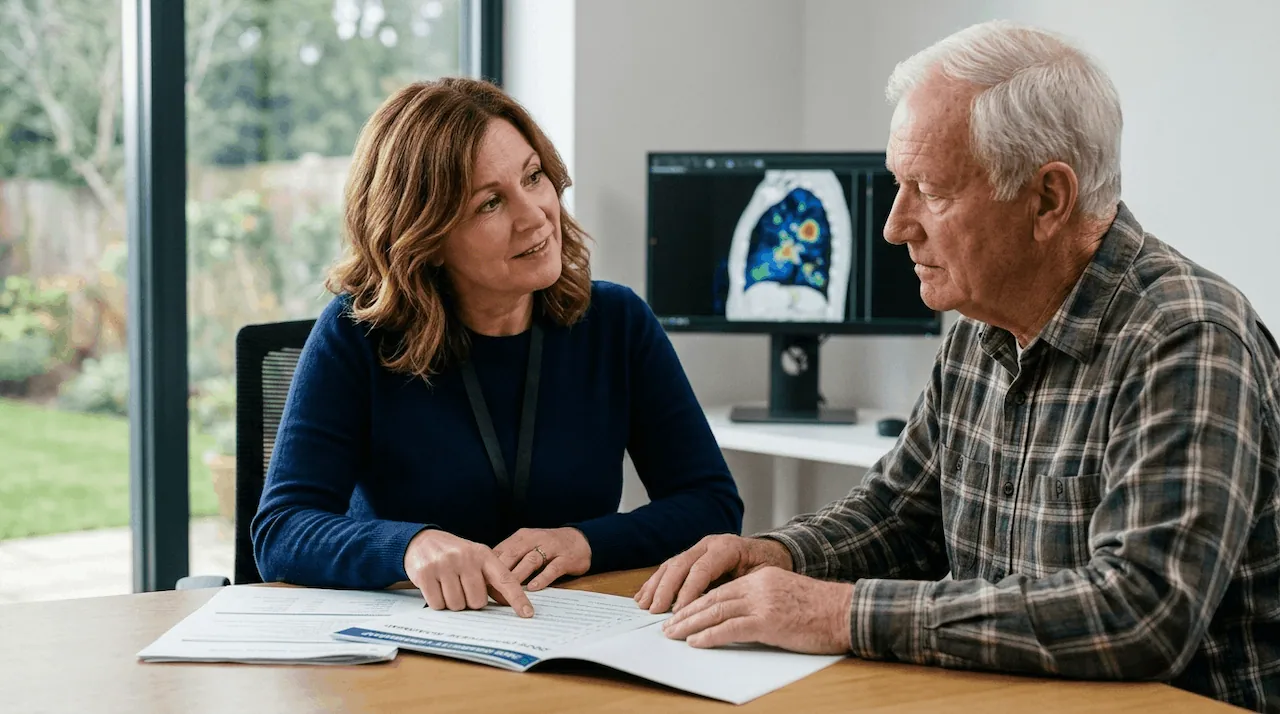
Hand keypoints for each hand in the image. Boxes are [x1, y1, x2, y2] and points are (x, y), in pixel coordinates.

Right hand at [403, 529, 533, 616]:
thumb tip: (506, 602)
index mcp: (483, 554)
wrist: (422, 541)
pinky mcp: (425, 573)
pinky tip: (435, 587)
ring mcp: (444, 564)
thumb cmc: (454, 555)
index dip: (517, 598)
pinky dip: (438, 602)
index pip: (505, 579)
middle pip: (477, 602)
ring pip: (457, 605)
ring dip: (453, 602)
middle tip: (461, 587)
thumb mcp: (475, 560)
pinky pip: (438, 604)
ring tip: (447, 585)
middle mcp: (465, 557)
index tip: (528, 614)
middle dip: (470, 601)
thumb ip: (491, 579)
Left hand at [493, 527, 591, 590]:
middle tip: (489, 592)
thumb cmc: (548, 547)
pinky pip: (552, 568)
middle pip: (512, 555)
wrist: (580, 540)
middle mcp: (534, 539)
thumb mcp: (527, 547)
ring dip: (518, 576)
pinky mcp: (565, 558)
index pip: (500, 551)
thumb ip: (510, 559)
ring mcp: (551, 548)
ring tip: (508, 591)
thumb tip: (485, 578)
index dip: (487, 567)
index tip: (478, 584)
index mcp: (521, 538)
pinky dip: (542, 578)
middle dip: (499, 573)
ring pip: (530, 560)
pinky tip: (533, 588)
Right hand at [634, 534, 792, 613]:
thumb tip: (717, 607)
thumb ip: (738, 588)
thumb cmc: (767, 568)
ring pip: (671, 565)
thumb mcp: (760, 577)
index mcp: (727, 547)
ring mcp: (698, 549)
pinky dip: (656, 582)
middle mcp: (709, 544)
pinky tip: (645, 596)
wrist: (768, 554)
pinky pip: (670, 568)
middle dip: (666, 589)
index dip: (688, 591)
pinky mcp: (691, 557)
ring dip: (656, 586)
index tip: (679, 611)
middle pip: (681, 565)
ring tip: (645, 605)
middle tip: (657, 610)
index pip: (702, 569)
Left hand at [661, 566, 852, 653]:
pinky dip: (710, 636)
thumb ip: (762, 600)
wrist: (846, 613)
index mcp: (761, 578)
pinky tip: (696, 642)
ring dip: (690, 624)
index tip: (680, 613)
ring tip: (673, 635)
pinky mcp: (768, 621)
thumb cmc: (821, 610)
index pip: (720, 589)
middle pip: (713, 598)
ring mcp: (763, 602)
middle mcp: (758, 586)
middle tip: (667, 626)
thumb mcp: (786, 596)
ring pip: (716, 611)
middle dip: (686, 613)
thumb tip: (736, 617)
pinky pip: (731, 628)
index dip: (696, 602)